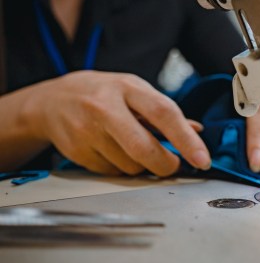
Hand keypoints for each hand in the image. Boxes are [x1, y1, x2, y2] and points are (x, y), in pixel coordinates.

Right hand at [29, 71, 210, 175]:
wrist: (52, 101)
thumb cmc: (101, 94)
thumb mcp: (135, 91)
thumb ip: (165, 111)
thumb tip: (197, 131)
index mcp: (127, 88)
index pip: (164, 113)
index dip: (186, 140)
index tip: (202, 159)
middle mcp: (105, 108)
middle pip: (144, 148)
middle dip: (165, 164)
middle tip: (173, 164)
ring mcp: (87, 131)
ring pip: (130, 166)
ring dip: (141, 166)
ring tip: (132, 147)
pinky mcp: (77, 152)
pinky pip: (112, 174)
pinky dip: (121, 169)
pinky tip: (113, 151)